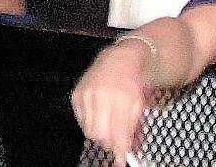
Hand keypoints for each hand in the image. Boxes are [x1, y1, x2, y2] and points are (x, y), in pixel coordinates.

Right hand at [72, 39, 152, 162]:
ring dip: (100, 133)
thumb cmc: (133, 82)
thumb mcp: (139, 105)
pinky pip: (81, 121)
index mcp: (121, 98)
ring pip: (89, 131)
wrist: (120, 59)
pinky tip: (99, 114)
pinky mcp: (76, 95)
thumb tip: (126, 151)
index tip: (121, 161)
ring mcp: (86, 95)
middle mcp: (101, 96)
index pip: (118, 133)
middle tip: (116, 141)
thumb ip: (132, 129)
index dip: (119, 150)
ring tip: (109, 123)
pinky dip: (90, 123)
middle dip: (109, 143)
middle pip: (100, 135)